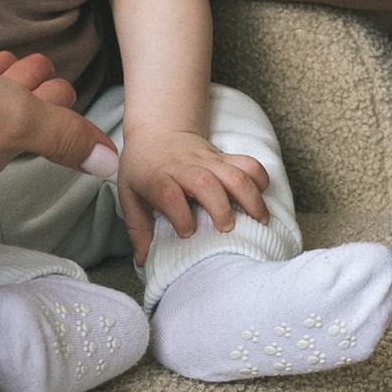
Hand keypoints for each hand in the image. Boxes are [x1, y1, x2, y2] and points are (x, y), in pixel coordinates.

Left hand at [112, 131, 270, 267]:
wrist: (158, 131)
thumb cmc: (143, 169)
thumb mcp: (130, 195)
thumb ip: (138, 229)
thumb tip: (143, 261)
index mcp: (158, 177)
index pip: (168, 194)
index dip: (179, 215)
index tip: (186, 233)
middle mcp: (184, 167)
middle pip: (205, 182)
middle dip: (220, 208)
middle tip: (226, 229)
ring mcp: (207, 160)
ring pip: (234, 172)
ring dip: (250, 197)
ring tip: (260, 220)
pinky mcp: (224, 157)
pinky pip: (248, 163)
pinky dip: (260, 179)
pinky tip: (261, 197)